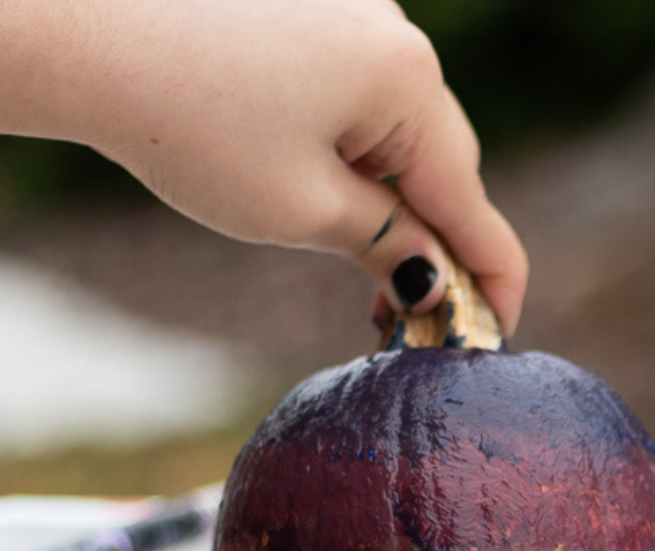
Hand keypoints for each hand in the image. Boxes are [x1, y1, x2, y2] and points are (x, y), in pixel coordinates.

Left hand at [2, 0, 527, 334]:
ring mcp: (356, 18)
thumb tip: (436, 283)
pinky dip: (362, 159)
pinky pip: (364, 102)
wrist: (76, 26)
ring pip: (403, 134)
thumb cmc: (187, 122)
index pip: (473, 203)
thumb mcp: (302, 208)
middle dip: (438, 245)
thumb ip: (388, 244)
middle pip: (444, 165)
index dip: (493, 281)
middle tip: (413, 316)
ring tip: (367, 265)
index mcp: (407, 82)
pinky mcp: (316, 14)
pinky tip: (336, 196)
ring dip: (396, 203)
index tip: (498, 334)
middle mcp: (397, 37)